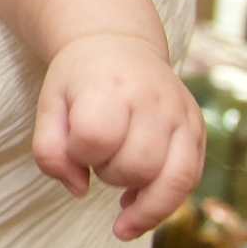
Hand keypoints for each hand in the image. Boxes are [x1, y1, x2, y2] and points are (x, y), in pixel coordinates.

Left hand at [34, 33, 205, 240]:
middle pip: (136, 166)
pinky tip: (137, 202)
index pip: (96, 138)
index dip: (77, 153)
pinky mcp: (198, 129)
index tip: (73, 144)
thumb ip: (50, 152)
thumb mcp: (48, 106)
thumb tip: (80, 191)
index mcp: (110, 85)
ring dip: (140, 198)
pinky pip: (190, 180)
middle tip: (98, 156)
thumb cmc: (79, 81)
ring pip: (173, 181)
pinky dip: (164, 202)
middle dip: (109, 174)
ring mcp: (182, 114)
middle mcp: (154, 99)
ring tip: (120, 197)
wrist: (119, 45)